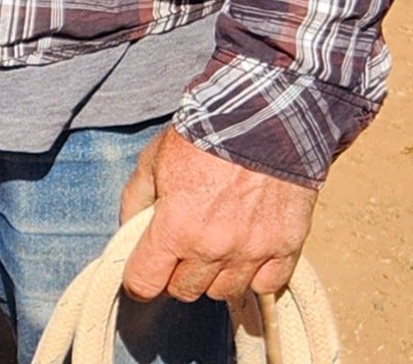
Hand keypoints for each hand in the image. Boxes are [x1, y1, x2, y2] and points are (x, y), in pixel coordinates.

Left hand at [119, 126, 317, 304]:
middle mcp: (213, 248)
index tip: (141, 276)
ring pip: (224, 292)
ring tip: (214, 244)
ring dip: (214, 275)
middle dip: (176, 273)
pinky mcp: (285, 249)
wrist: (261, 119)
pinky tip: (246, 250)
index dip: (138, 281)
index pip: (146, 282)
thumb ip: (135, 199)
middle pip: (185, 291)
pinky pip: (266, 285)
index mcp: (175, 226)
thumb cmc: (203, 135)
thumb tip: (127, 229)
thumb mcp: (153, 159)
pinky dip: (254, 274)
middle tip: (179, 248)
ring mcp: (252, 252)